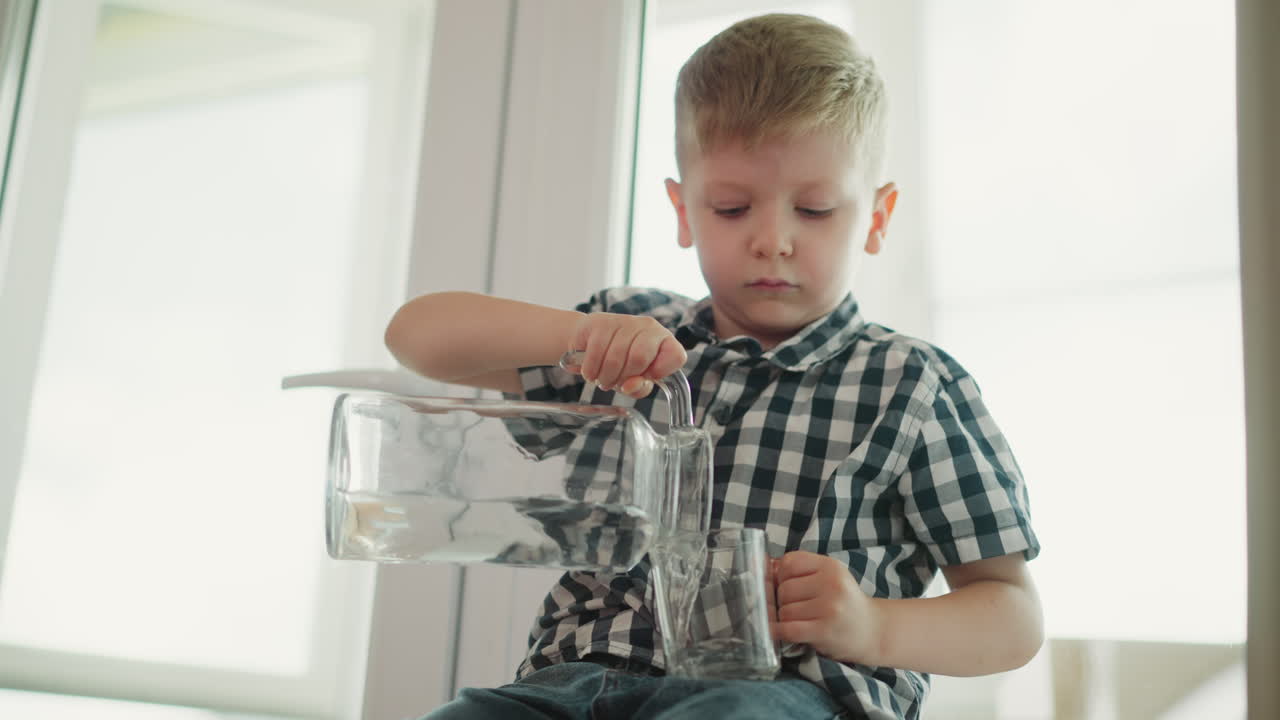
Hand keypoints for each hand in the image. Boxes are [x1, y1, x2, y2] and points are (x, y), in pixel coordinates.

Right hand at [569, 313, 685, 398]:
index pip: (676, 356)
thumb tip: (631, 385)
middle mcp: (648, 327)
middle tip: (615, 383)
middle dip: (623, 378)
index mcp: (664, 341)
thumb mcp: (634, 381)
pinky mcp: (601, 322)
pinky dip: (591, 370)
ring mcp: (624, 321)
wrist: (589, 340)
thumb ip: (639, 387)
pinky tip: (591, 372)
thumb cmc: (619, 363)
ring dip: (605, 377)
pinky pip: (596, 352)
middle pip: (640, 359)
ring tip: (603, 379)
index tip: (646, 377)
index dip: (661, 372)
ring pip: (615, 357)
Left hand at [773, 551, 881, 664]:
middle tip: (796, 608)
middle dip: (782, 601)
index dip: (781, 576)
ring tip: (800, 621)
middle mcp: (831, 584)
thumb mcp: (828, 578)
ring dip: (785, 619)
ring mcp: (829, 608)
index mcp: (830, 566)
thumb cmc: (844, 603)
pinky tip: (782, 632)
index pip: (789, 562)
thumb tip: (759, 564)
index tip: (786, 586)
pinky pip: (789, 629)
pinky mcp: (825, 630)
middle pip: (784, 589)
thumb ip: (800, 570)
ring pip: (785, 611)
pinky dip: (779, 632)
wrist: (873, 631)